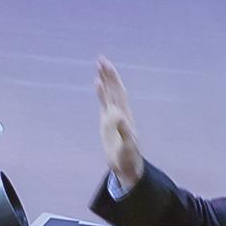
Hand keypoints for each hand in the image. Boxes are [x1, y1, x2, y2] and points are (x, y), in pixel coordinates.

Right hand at [95, 57, 143, 188]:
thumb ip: (125, 133)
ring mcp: (113, 116)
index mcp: (124, 116)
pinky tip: (97, 83)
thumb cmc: (129, 159)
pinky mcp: (107, 122)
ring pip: (109, 94)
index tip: (106, 66)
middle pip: (114, 89)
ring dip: (105, 80)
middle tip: (101, 58)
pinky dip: (101, 92)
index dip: (112, 79)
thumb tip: (120, 119)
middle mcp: (120, 113)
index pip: (118, 92)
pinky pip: (103, 103)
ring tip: (99, 65)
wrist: (128, 167)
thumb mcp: (128, 148)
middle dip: (108, 74)